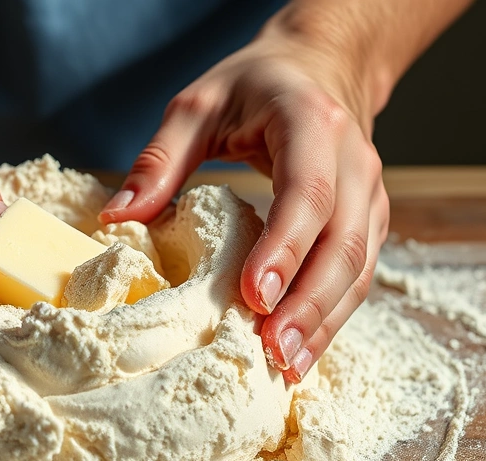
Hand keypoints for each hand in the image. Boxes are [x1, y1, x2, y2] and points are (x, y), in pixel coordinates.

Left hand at [100, 18, 388, 383]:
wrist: (320, 68)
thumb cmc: (254, 86)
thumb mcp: (197, 105)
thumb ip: (159, 159)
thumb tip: (116, 218)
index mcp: (311, 124)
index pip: (307, 192)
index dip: (285, 247)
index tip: (255, 295)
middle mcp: (354, 162)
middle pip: (342, 242)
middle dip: (308, 303)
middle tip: (270, 351)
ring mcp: (369, 195)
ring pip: (358, 268)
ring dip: (324, 321)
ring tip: (286, 367)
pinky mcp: (369, 221)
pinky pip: (356, 276)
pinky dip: (331, 316)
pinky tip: (300, 351)